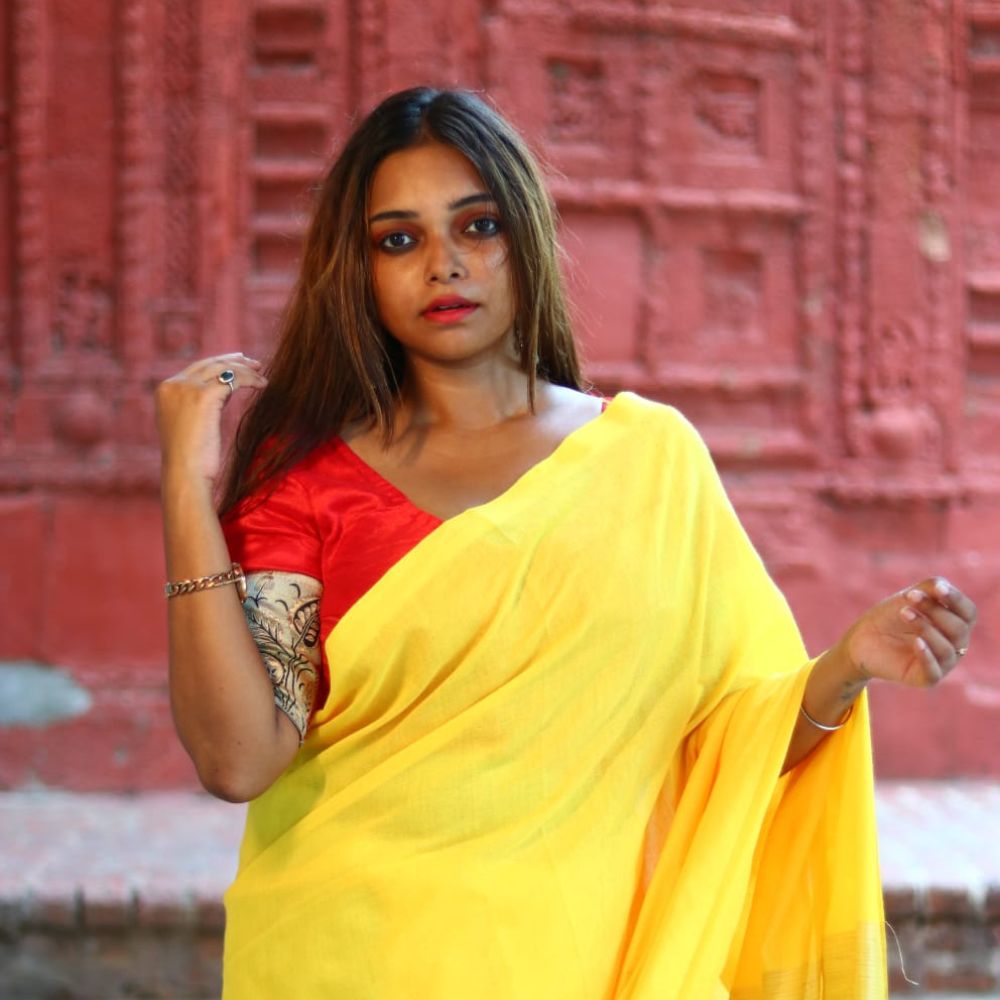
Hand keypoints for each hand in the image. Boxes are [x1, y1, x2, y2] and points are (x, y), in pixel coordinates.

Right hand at [155, 353, 266, 485]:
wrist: (185, 473)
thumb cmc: (190, 457)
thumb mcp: (190, 422)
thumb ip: (200, 402)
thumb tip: (225, 387)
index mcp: (165, 390)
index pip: (197, 368)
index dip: (220, 363)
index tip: (238, 363)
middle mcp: (174, 384)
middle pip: (210, 363)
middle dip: (234, 361)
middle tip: (254, 363)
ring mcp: (187, 388)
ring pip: (223, 369)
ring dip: (246, 370)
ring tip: (261, 376)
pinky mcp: (204, 396)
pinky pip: (233, 379)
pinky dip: (250, 379)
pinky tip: (262, 385)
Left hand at [837, 577, 976, 687]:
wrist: (861, 640)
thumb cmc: (889, 617)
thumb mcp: (908, 597)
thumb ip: (929, 588)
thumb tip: (943, 587)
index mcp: (954, 624)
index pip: (968, 612)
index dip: (956, 599)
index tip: (937, 588)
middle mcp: (954, 645)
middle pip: (959, 629)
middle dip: (935, 610)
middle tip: (909, 597)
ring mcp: (942, 663)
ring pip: (947, 649)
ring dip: (925, 627)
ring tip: (904, 613)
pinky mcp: (926, 678)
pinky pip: (933, 671)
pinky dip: (926, 655)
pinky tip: (916, 642)